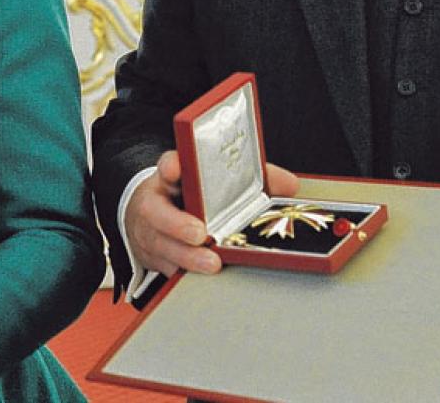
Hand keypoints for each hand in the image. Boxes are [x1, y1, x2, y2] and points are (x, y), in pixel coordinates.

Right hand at [124, 150, 297, 277]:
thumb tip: (289, 185)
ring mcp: (151, 231)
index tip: (175, 169)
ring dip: (186, 256)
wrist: (151, 217)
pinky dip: (185, 271)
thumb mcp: (218, 181)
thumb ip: (252, 179)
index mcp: (174, 176)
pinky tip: (202, 276)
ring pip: (161, 244)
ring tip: (211, 263)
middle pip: (156, 211)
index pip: (168, 163)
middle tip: (200, 234)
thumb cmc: (193, 197)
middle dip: (177, 223)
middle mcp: (156, 202)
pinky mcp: (154, 256)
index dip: (170, 166)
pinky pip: (166, 266)